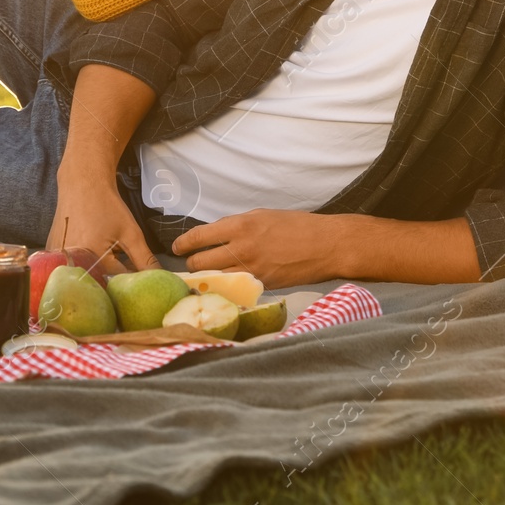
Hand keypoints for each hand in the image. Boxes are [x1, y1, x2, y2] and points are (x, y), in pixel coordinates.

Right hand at [48, 158, 160, 275]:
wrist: (82, 184)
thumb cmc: (107, 206)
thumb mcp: (131, 233)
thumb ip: (144, 259)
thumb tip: (158, 277)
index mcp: (93, 260)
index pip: (119, 280)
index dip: (132, 276)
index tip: (138, 269)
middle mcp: (71, 263)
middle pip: (100, 278)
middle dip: (114, 272)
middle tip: (120, 253)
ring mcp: (58, 258)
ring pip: (86, 271)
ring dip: (98, 265)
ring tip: (102, 243)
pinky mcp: (51, 252)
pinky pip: (72, 263)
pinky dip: (83, 259)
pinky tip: (88, 242)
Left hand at [171, 209, 345, 287]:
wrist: (326, 245)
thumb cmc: (297, 226)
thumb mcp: (263, 216)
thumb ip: (237, 226)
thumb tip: (217, 235)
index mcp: (241, 225)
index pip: (199, 236)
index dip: (183, 243)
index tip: (178, 247)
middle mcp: (241, 248)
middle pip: (199, 262)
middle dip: (192, 264)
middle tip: (193, 263)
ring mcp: (250, 270)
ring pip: (213, 279)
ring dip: (206, 278)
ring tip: (206, 276)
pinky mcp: (260, 285)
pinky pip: (233, 288)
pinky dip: (227, 286)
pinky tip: (227, 283)